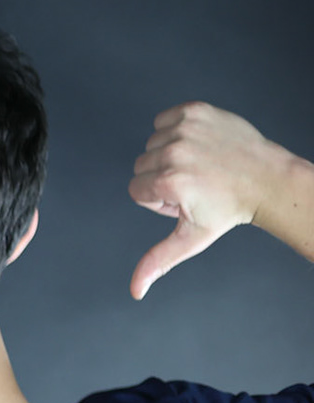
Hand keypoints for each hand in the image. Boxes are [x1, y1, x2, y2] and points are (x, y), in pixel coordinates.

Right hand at [128, 102, 296, 298]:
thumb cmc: (230, 210)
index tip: (186, 199)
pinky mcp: (194, 111)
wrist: (267, 178)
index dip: (158, 200)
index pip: (136, 190)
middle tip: (196, 183)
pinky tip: (199, 145)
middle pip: (142, 166)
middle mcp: (173, 152)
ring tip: (200, 164)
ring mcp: (184, 129)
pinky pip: (163, 120)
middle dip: (162, 177)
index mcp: (168, 182)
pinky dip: (175, 131)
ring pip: (152, 144)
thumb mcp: (191, 238)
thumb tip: (136, 291)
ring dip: (170, 154)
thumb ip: (158, 261)